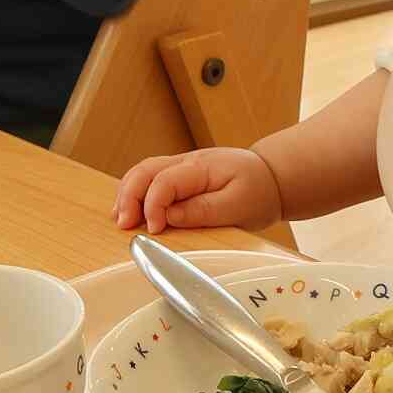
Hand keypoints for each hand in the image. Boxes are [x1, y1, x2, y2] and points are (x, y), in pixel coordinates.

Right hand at [113, 147, 285, 234]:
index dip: (153, 206)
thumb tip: (169, 217)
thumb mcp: (239, 205)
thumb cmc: (259, 191)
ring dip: (127, 194)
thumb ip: (204, 211)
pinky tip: (129, 211)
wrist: (272, 178)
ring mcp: (181, 167)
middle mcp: (187, 162)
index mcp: (202, 167)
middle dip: (129, 197)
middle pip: (145, 171)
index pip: (165, 181)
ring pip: (142, 172)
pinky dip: (135, 194)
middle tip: (123, 225)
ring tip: (120, 220)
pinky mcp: (179, 176)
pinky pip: (149, 179)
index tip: (154, 230)